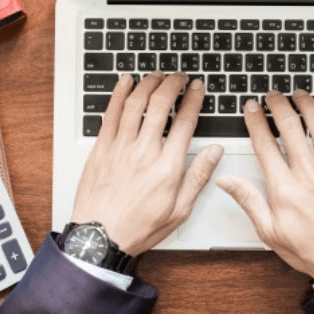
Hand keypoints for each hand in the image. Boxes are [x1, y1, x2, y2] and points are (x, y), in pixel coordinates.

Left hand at [72, 71, 223, 255]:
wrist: (99, 238)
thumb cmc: (137, 227)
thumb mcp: (179, 210)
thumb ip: (198, 177)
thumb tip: (214, 153)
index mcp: (167, 167)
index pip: (184, 121)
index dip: (193, 99)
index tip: (197, 87)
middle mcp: (143, 151)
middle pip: (160, 104)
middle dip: (172, 84)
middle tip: (179, 76)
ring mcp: (120, 147)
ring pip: (136, 103)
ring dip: (148, 83)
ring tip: (157, 75)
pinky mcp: (101, 148)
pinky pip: (111, 113)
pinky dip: (119, 93)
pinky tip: (125, 82)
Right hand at [216, 90, 313, 281]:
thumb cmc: (311, 249)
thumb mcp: (270, 231)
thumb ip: (248, 200)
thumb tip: (226, 181)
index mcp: (284, 187)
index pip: (265, 143)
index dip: (255, 120)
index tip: (251, 108)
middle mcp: (308, 173)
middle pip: (290, 127)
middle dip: (278, 105)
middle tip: (272, 95)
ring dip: (305, 104)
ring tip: (297, 93)